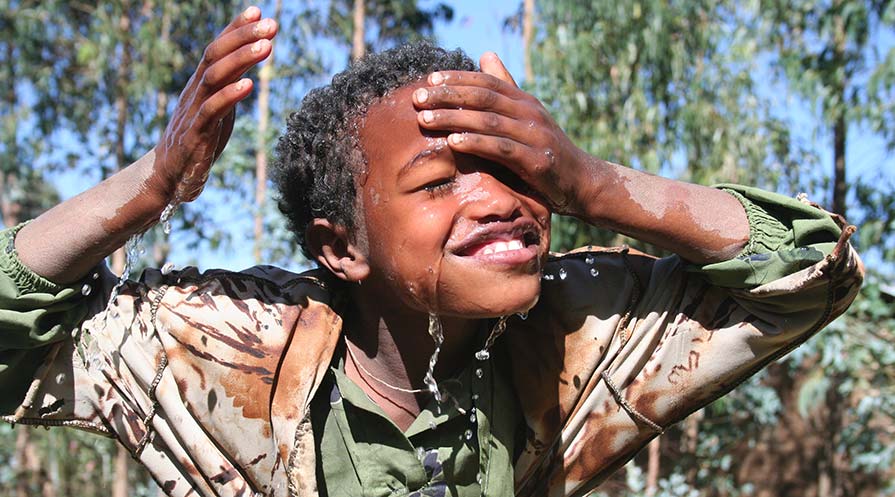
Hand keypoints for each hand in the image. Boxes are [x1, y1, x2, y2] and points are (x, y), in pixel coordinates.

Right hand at [151, 6, 276, 202]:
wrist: (169, 176)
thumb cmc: (198, 139)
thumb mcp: (219, 108)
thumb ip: (231, 85)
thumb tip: (251, 63)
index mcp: (201, 84)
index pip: (218, 48)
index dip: (236, 29)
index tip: (258, 11)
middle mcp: (195, 92)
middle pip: (215, 55)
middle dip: (242, 37)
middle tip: (270, 23)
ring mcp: (193, 112)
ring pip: (214, 77)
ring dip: (240, 59)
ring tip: (266, 46)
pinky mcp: (195, 135)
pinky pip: (211, 111)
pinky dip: (230, 96)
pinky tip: (249, 85)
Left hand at [412, 53, 589, 215]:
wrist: (579, 181)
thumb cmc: (544, 150)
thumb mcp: (526, 117)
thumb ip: (505, 90)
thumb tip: (486, 55)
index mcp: (524, 101)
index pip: (487, 81)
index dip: (457, 78)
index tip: (429, 80)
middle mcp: (529, 113)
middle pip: (483, 97)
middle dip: (447, 96)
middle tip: (418, 98)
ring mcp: (534, 136)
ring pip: (488, 121)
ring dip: (454, 119)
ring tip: (426, 120)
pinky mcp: (536, 161)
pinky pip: (501, 149)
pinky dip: (476, 143)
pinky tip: (453, 142)